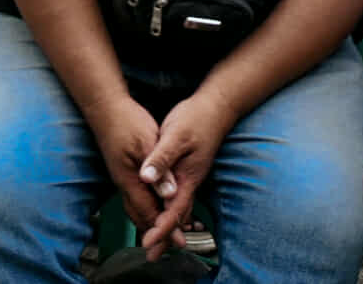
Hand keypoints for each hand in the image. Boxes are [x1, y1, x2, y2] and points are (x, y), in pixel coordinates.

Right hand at [85, 95, 163, 234]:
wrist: (103, 106)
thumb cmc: (125, 121)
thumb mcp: (147, 142)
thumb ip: (159, 169)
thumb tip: (169, 195)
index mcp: (129, 180)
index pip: (149, 212)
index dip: (165, 228)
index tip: (179, 242)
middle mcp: (123, 183)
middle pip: (141, 215)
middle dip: (157, 231)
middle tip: (174, 244)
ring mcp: (121, 176)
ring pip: (136, 207)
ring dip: (151, 220)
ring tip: (164, 230)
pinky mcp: (123, 169)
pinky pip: (135, 196)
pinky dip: (146, 206)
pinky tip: (153, 204)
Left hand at [137, 89, 235, 259]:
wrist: (215, 107)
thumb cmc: (196, 119)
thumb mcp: (175, 135)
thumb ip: (161, 158)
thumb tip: (147, 178)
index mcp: (188, 177)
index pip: (174, 210)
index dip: (161, 228)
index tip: (148, 242)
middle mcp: (190, 182)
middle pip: (177, 216)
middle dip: (165, 237)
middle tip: (152, 256)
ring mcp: (189, 177)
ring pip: (177, 208)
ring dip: (166, 226)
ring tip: (155, 242)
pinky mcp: (186, 170)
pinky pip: (177, 197)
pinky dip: (168, 209)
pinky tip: (162, 212)